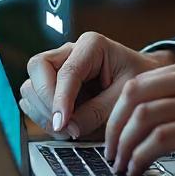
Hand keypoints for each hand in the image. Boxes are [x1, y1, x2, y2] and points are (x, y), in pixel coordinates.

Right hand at [19, 32, 169, 139]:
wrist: (143, 81)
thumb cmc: (138, 82)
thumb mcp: (125, 96)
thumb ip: (98, 111)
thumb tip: (69, 127)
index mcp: (92, 45)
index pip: (67, 71)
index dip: (60, 100)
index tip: (62, 124)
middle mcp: (69, 51)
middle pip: (37, 68)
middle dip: (46, 101)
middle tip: (65, 127)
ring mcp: (57, 67)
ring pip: (31, 85)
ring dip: (43, 112)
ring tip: (69, 130)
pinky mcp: (52, 85)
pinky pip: (33, 100)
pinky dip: (43, 117)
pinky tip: (65, 127)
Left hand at [104, 49, 174, 175]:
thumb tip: (164, 117)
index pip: (143, 80)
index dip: (120, 110)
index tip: (116, 133)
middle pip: (134, 94)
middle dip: (115, 127)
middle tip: (111, 152)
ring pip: (141, 117)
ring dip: (124, 146)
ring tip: (122, 165)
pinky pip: (158, 139)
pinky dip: (141, 157)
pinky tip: (140, 169)